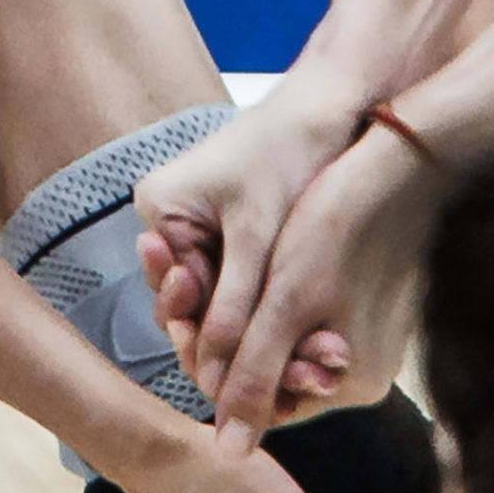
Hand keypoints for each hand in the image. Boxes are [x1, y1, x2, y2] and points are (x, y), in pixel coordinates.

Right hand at [137, 71, 371, 410]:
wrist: (335, 102)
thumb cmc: (292, 150)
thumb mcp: (258, 238)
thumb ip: (233, 312)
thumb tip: (214, 390)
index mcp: (158, 214)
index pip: (176, 304)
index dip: (210, 350)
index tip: (247, 388)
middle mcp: (171, 225)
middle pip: (198, 309)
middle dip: (242, 345)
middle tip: (292, 380)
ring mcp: (204, 230)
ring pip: (227, 304)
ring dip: (266, 335)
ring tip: (315, 365)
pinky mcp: (239, 235)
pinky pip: (249, 288)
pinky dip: (278, 311)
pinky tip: (316, 343)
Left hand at [203, 117, 439, 435]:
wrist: (403, 163)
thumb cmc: (343, 227)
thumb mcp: (285, 305)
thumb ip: (254, 379)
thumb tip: (229, 455)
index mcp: (351, 384)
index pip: (262, 398)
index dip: (212, 364)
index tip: (177, 317)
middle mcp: (365, 371)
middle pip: (272, 367)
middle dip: (224, 330)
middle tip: (183, 281)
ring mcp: (370, 337)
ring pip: (283, 336)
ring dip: (242, 309)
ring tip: (206, 265)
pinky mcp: (368, 303)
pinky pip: (304, 313)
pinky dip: (272, 292)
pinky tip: (249, 258)